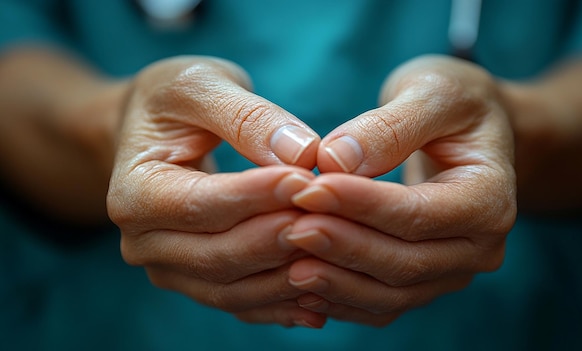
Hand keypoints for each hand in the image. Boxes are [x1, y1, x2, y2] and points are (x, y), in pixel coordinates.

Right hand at [107, 56, 327, 326]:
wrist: (154, 134)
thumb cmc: (175, 101)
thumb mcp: (202, 85)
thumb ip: (246, 116)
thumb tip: (302, 152)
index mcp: (133, 191)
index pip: (201, 204)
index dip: (257, 197)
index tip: (307, 181)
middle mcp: (142, 242)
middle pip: (218, 256)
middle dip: (279, 239)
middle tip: (334, 218)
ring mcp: (169, 269)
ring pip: (233, 290)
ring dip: (287, 277)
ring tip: (339, 253)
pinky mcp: (197, 282)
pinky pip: (243, 303)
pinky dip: (282, 301)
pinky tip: (322, 295)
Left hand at [283, 55, 516, 325]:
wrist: (471, 130)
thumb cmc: (453, 102)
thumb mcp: (432, 93)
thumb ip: (389, 125)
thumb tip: (335, 160)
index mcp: (490, 197)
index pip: (419, 214)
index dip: (362, 206)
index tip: (310, 189)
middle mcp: (480, 246)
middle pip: (405, 262)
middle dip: (343, 247)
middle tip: (289, 227)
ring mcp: (453, 270)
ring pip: (391, 293)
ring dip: (337, 281)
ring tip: (287, 263)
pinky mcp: (425, 281)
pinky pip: (382, 304)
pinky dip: (342, 298)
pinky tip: (303, 287)